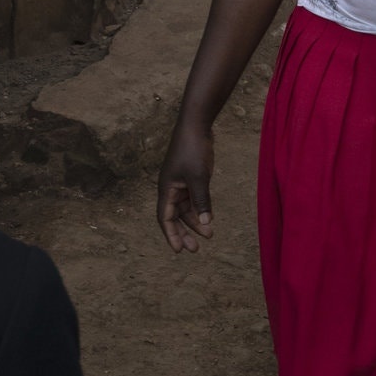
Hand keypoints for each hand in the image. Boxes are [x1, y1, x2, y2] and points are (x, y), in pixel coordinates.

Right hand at [158, 121, 215, 252]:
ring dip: (196, 221)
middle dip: (184, 232)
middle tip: (195, 249)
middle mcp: (171, 188)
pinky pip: (193, 198)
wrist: (196, 124)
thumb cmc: (193, 149)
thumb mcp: (199, 178)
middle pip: (175, 216)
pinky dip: (200, 208)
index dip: (171, 234)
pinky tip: (209, 217)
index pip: (165, 218)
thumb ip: (202, 201)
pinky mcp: (190, 176)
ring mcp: (180, 182)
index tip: (179, 250)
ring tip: (209, 235)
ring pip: (186, 208)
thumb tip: (206, 224)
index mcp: (166, 189)